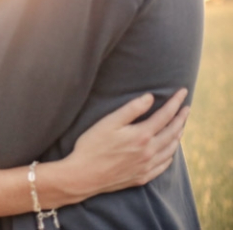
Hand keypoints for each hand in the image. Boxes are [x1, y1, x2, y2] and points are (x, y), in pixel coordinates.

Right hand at [64, 88, 189, 199]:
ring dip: (178, 135)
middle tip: (187, 107)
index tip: (182, 91)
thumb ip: (131, 109)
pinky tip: (170, 152)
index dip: (175, 102)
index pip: (165, 115)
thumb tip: (150, 97)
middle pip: (172, 132)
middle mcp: (149, 152)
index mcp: (142, 136)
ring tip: (180, 126)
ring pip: (171, 149)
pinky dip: (170, 155)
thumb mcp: (108, 123)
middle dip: (181, 118)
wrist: (83, 176)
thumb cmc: (92, 146)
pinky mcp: (141, 177)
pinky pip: (163, 166)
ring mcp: (147, 166)